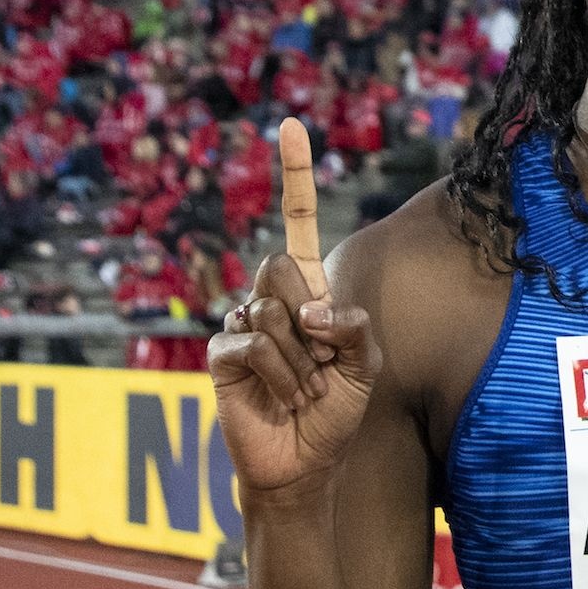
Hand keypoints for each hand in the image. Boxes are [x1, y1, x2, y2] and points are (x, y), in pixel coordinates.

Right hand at [209, 118, 377, 492]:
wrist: (304, 463)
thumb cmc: (334, 412)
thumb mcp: (365, 367)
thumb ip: (355, 327)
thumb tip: (313, 308)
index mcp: (307, 291)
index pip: (298, 223)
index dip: (295, 176)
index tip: (290, 125)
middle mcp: (270, 299)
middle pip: (283, 264)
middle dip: (311, 317)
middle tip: (319, 365)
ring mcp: (241, 323)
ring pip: (271, 309)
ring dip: (300, 359)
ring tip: (301, 388)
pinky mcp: (221, 353)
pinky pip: (252, 344)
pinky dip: (280, 375)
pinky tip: (281, 397)